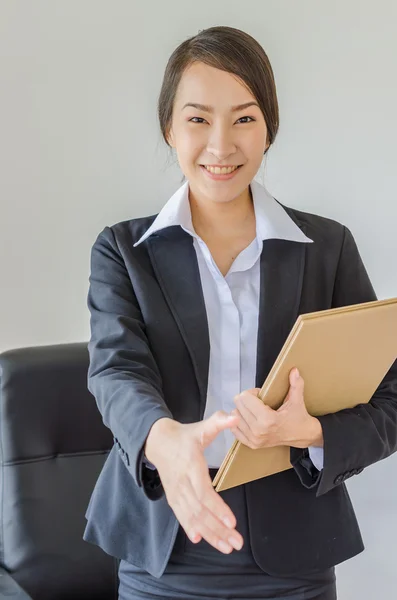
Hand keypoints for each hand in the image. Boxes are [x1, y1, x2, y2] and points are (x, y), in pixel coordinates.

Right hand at [144, 411, 243, 553]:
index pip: (203, 492)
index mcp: (191, 465)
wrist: (156, 441)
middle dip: (218, 529)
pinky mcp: (172, 497)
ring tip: (227, 547)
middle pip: (200, 511)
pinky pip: (181, 516)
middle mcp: (182, 482)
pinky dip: (190, 529)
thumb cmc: (184, 436)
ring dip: (210, 534)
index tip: (232, 521)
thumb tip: (235, 416)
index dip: (217, 508)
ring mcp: (176, 492)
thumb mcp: (201, 427)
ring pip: (192, 517)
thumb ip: (218, 422)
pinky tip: (199, 540)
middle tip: (237, 542)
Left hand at [231, 368, 322, 449]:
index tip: (261, 394)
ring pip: (234, 416)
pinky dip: (238, 421)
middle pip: (238, 405)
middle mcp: (258, 430)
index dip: (252, 392)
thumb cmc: (298, 417)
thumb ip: (296, 384)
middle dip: (246, 400)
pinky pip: (235, 429)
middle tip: (257, 401)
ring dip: (241, 410)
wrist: (302, 436)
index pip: (245, 398)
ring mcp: (254, 439)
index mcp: (268, 419)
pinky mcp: (252, 444)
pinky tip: (247, 417)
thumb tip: (294, 370)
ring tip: (254, 410)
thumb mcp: (297, 400)